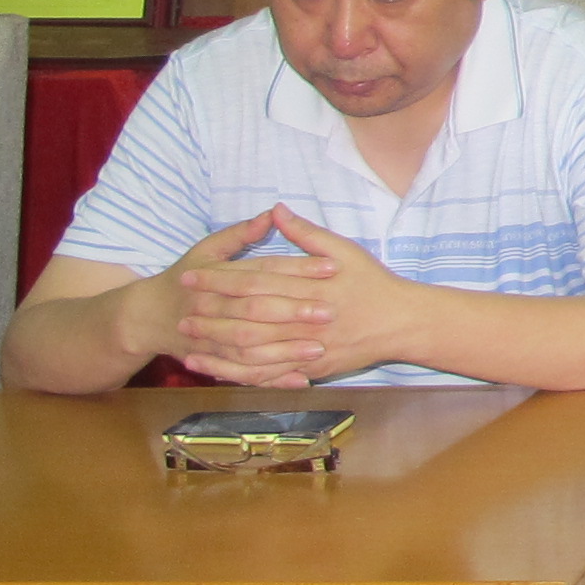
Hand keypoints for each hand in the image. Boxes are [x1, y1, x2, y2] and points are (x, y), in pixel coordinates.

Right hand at [139, 209, 320, 384]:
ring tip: (319, 348)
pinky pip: (242, 374)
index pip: (262, 271)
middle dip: (293, 311)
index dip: (297, 269)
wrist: (146, 316)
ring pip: (248, 347)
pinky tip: (299, 379)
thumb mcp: (207, 249)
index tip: (332, 267)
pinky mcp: (211, 361)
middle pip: (255, 309)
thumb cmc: (185, 276)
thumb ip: (241, 233)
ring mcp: (208, 338)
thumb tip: (274, 212)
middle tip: (330, 311)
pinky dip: (269, 378)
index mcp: (214, 276)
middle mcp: (211, 307)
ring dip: (284, 349)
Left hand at [177, 208, 415, 385]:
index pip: (255, 281)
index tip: (190, 276)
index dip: (219, 278)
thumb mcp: (345, 250)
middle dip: (211, 316)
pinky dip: (241, 375)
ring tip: (189, 345)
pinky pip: (269, 375)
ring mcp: (308, 347)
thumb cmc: (373, 283)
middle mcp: (306, 319)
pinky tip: (218, 372)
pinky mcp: (311, 368)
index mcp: (309, 287)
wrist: (403, 322)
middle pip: (249, 318)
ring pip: (255, 353)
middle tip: (180, 313)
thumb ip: (307, 234)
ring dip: (219, 349)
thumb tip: (276, 210)